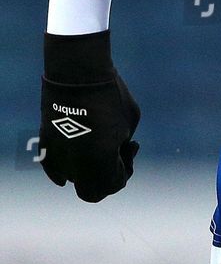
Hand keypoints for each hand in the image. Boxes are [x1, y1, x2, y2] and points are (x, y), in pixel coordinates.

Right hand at [40, 31, 139, 201]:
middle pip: (91, 191)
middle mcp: (76, 164)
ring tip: (97, 146)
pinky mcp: (46, 142)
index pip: (115, 185)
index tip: (131, 148)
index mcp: (101, 161)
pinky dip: (64, 168)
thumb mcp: (128, 122)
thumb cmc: (110, 94)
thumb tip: (113, 152)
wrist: (78, 72)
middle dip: (106, 178)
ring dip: (86, 169)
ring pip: (71, 178)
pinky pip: (53, 167)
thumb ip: (121, 144)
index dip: (126, 171)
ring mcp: (58, 154)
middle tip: (115, 157)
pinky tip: (76, 156)